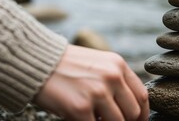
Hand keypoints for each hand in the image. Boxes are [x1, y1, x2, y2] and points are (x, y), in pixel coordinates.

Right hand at [33, 45, 148, 120]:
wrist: (35, 62)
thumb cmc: (67, 67)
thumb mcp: (99, 64)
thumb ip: (117, 81)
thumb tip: (131, 109)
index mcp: (118, 65)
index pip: (142, 96)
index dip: (142, 115)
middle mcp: (112, 77)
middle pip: (133, 112)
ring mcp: (97, 92)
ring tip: (95, 118)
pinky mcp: (80, 108)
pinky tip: (81, 119)